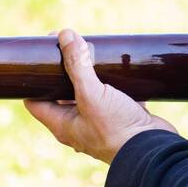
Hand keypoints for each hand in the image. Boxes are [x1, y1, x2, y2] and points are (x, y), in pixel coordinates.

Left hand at [24, 28, 177, 163]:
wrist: (154, 150)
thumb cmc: (117, 129)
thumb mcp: (92, 94)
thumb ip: (78, 65)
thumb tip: (65, 35)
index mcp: (63, 125)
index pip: (35, 101)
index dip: (33, 79)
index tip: (38, 57)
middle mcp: (79, 124)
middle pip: (62, 93)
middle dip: (64, 70)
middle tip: (67, 45)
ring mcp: (101, 121)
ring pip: (90, 92)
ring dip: (91, 73)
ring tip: (92, 49)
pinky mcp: (122, 116)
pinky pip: (114, 94)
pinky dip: (114, 80)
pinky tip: (118, 63)